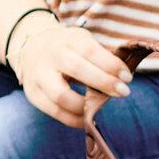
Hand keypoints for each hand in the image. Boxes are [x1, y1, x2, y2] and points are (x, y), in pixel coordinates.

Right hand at [5, 17, 129, 128]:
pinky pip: (54, 111)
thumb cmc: (67, 47)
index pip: (90, 51)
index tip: (127, 77)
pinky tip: (87, 118)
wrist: (31, 47)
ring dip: (86, 105)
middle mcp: (51, 56)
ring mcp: (38, 75)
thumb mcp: (83, 41)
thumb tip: (123, 78)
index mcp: (67, 39)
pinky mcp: (33, 94)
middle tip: (123, 92)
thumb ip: (101, 57)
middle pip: (77, 69)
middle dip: (103, 83)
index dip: (111, 65)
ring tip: (101, 107)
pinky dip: (73, 119)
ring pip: (61, 95)